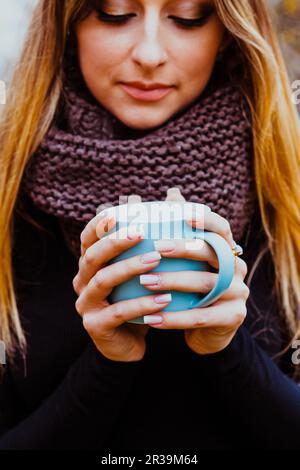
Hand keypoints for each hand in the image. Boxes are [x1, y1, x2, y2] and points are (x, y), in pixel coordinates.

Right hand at [72, 212, 171, 361]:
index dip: (100, 223)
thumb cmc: (138, 295)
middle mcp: (82, 281)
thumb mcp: (144, 267)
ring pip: (102, 281)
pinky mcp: (95, 326)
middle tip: (141, 232)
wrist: (130, 341)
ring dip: (129, 268)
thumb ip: (154, 233)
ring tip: (156, 260)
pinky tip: (164, 299)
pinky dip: (141, 303)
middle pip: (92, 256)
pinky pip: (118, 313)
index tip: (120, 209)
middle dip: (115, 241)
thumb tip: (175, 193)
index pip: (88, 238)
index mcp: (91, 264)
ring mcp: (86, 304)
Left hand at [140, 206, 248, 354]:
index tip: (183, 215)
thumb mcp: (187, 261)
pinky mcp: (234, 317)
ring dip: (174, 282)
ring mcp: (239, 293)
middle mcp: (238, 268)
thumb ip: (181, 229)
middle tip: (156, 248)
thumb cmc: (192, 287)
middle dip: (184, 249)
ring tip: (145, 281)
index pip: (223, 229)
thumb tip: (172, 192)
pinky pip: (202, 317)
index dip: (206, 219)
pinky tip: (152, 318)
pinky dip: (175, 318)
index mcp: (227, 250)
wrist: (207, 330)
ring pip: (207, 284)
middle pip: (214, 253)